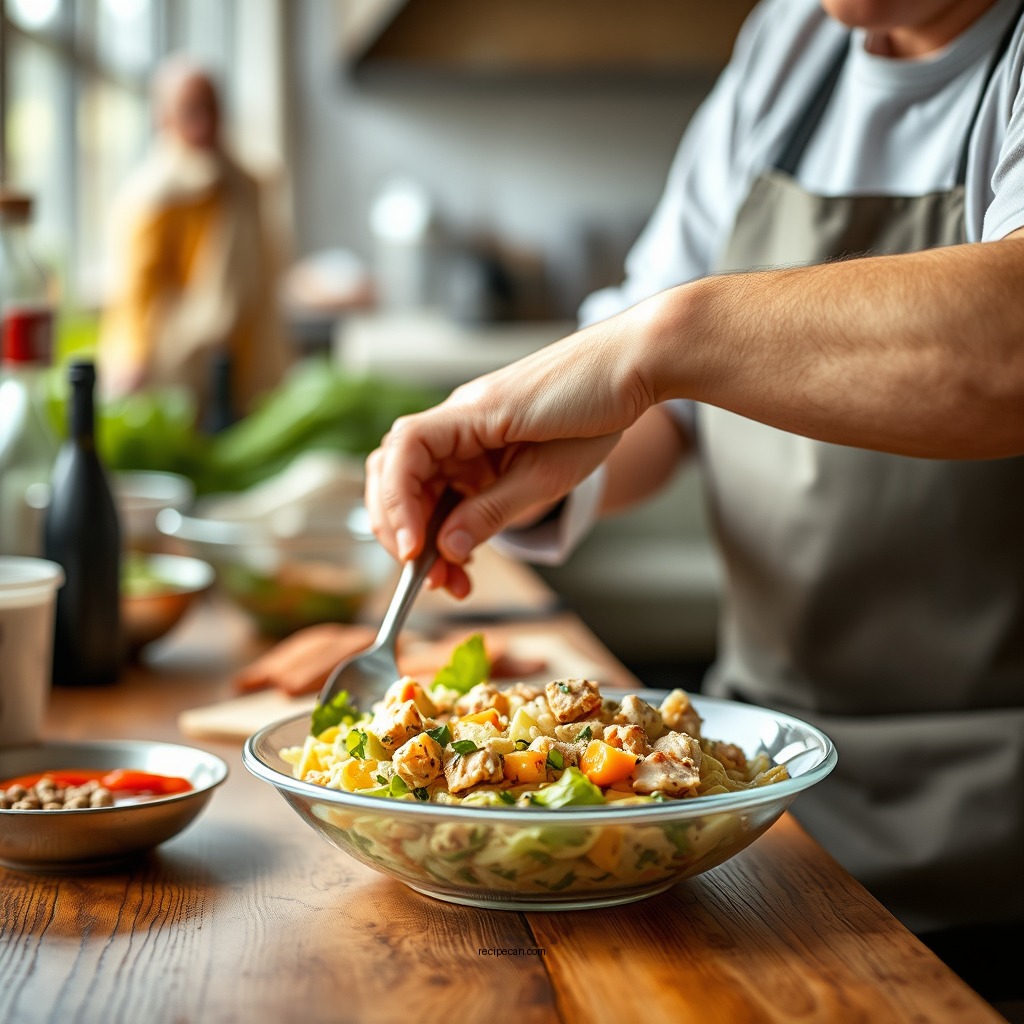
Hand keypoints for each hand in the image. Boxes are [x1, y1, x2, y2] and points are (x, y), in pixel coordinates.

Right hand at [365, 316, 655, 594]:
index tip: (413, 550)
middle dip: (401, 527)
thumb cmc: (596, 407)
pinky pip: (451, 483)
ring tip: (449, 579)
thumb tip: (445, 548)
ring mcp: (469, 431)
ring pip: (420, 483)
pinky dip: (448, 520)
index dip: (397, 504)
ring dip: (424, 531)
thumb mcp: (547, 475)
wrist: (630, 364)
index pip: (403, 452)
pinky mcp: (485, 444)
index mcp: (470, 414)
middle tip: (427, 577)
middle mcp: (458, 419)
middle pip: (397, 470)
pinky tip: (462, 552)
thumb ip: (491, 511)